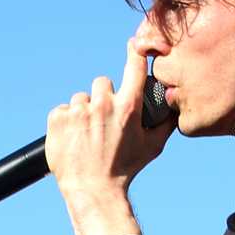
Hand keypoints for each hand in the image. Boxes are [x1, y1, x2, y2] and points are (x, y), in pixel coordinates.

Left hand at [43, 50, 171, 197]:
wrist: (93, 190)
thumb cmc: (125, 170)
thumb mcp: (152, 148)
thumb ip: (165, 124)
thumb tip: (176, 110)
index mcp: (127, 107)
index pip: (134, 67)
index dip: (135, 52)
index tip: (133, 44)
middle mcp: (102, 105)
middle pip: (102, 82)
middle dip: (103, 97)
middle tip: (103, 121)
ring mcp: (78, 111)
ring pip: (80, 98)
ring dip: (83, 112)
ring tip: (87, 135)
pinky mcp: (58, 119)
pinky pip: (62, 111)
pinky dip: (65, 122)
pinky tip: (72, 138)